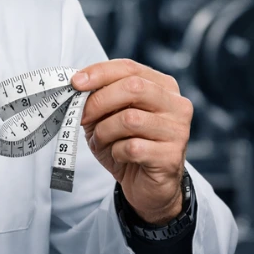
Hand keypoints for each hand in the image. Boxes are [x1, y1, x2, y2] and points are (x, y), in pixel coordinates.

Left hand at [71, 59, 192, 224]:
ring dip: (104, 131)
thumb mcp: (107, 115)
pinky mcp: (171, 157)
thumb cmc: (126, 143)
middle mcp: (176, 105)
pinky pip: (132, 148)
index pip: (129, 68)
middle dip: (99, 101)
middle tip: (82, 116)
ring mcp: (178, 131)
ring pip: (130, 119)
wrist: (145, 185)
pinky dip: (116, 152)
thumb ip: (97, 96)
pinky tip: (118, 155)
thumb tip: (76, 84)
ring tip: (100, 140)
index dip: (99, 72)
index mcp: (162, 86)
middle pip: (133, 88)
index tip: (75, 82)